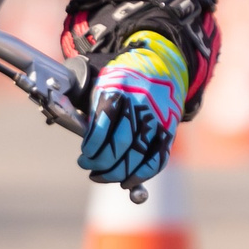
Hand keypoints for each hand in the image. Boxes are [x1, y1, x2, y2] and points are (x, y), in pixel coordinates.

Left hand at [77, 33, 188, 186]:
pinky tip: (127, 181)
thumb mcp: (104, 85)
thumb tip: (80, 142)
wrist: (161, 68)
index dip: (92, 145)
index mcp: (119, 88)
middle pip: (121, 142)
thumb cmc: (124, 83)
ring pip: (138, 155)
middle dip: (101, 162)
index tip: (84, 155)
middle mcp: (140, 103)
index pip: (104, 122)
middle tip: (88, 168)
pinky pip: (157, 159)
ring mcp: (157, 119)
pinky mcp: (168, 131)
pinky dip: (141, 175)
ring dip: (117, 173)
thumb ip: (93, 111)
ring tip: (101, 175)